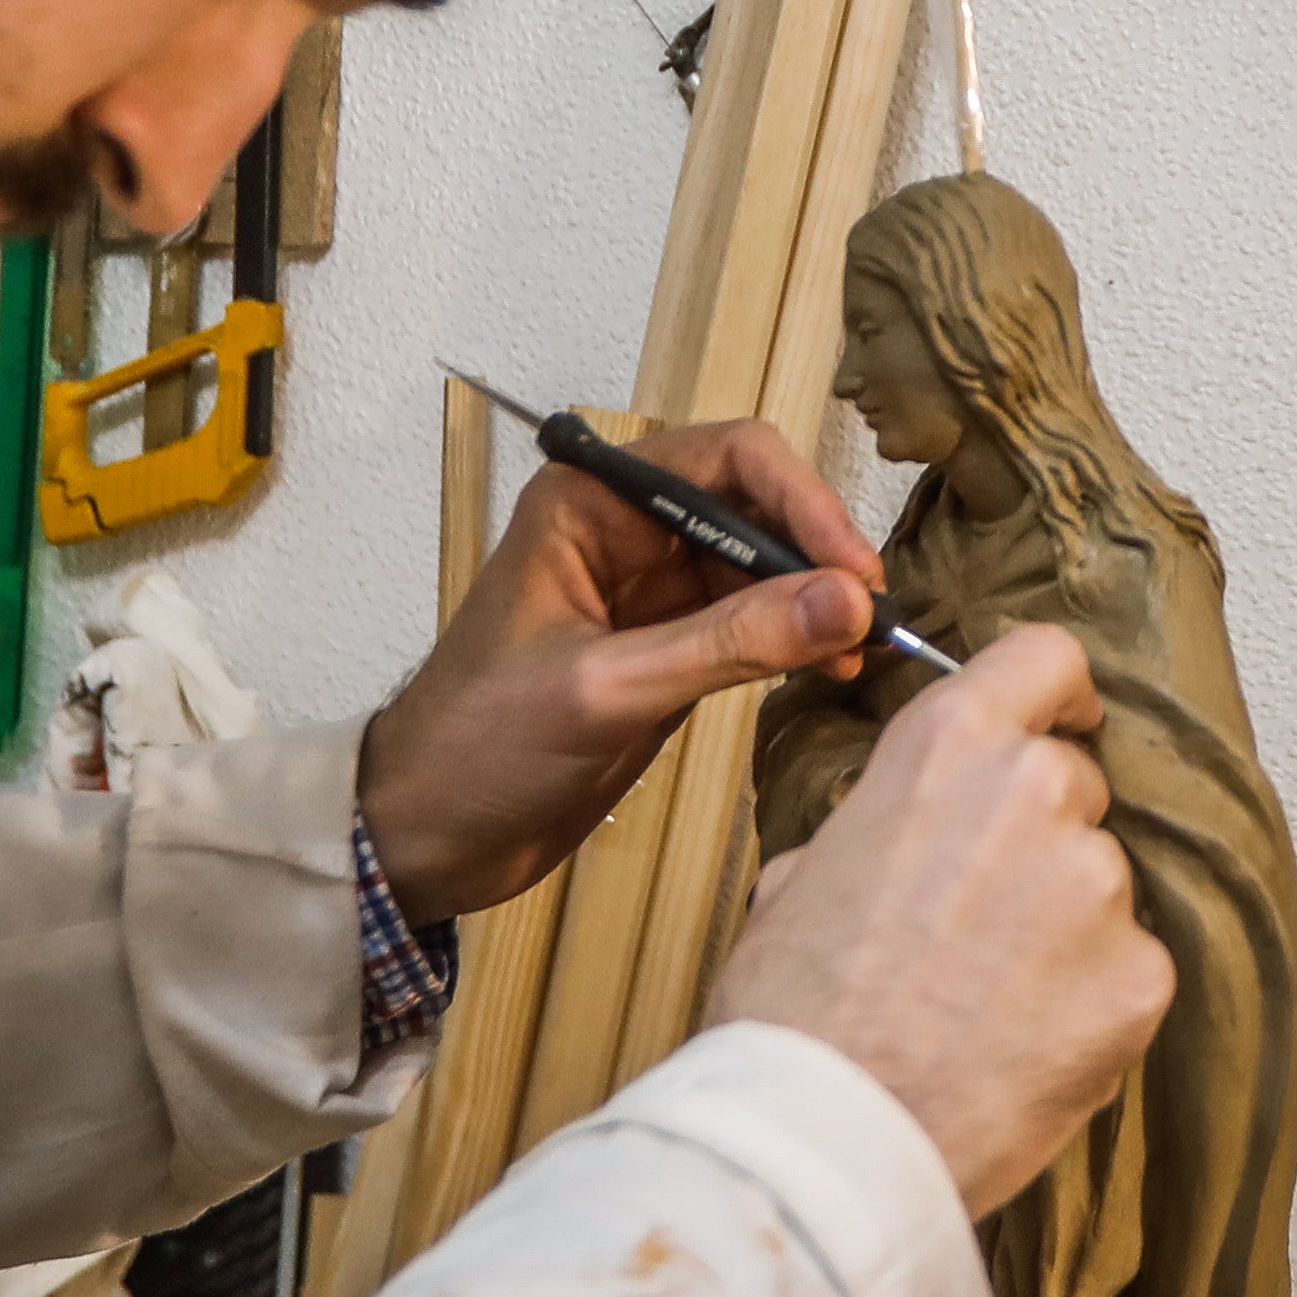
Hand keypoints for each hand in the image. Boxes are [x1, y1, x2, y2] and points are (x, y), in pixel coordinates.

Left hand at [353, 410, 884, 920]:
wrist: (422, 837)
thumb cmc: (479, 747)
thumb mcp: (607, 691)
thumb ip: (728, 643)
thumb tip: (846, 602)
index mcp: (591, 506)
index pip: (728, 459)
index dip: (802, 503)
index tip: (853, 572)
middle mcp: (626, 533)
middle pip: (755, 508)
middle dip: (818, 555)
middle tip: (873, 619)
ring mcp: (650, 595)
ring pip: (762, 569)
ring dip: (815, 603)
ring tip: (864, 651)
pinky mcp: (668, 653)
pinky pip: (751, 626)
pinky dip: (796, 642)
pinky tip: (831, 670)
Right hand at [700, 627, 1166, 1213]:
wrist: (822, 1138)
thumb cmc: (790, 1016)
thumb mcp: (801, 877)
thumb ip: (878, 825)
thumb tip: (899, 838)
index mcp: (947, 747)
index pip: (1046, 660)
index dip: (1057, 695)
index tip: (1061, 723)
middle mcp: (1036, 792)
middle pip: (1073, 788)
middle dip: (1040, 844)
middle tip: (978, 926)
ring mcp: (1098, 884)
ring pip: (1103, 886)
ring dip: (1065, 931)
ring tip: (984, 1007)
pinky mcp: (1142, 976)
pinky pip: (1131, 973)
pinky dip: (1092, 1008)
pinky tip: (1021, 1050)